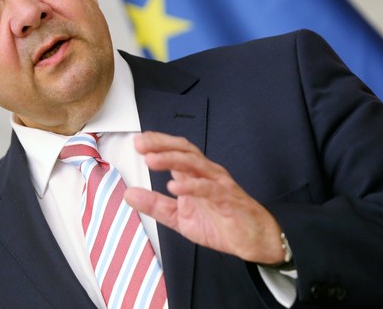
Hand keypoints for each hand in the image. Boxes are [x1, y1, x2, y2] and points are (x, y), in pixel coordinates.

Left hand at [124, 131, 284, 264]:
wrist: (253, 241)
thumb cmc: (221, 223)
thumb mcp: (179, 217)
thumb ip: (155, 205)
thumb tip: (129, 194)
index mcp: (195, 175)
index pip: (176, 151)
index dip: (158, 143)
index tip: (139, 141)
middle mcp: (207, 174)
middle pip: (184, 151)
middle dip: (161, 145)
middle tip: (141, 144)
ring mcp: (219, 184)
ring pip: (195, 164)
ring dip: (172, 159)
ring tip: (151, 160)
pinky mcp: (228, 199)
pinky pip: (209, 188)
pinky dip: (191, 186)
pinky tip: (174, 186)